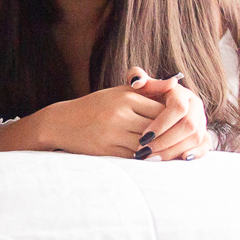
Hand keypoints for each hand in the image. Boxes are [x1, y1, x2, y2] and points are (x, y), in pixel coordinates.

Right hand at [40, 84, 165, 156]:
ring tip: (164, 150)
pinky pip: (134, 156)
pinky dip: (143, 157)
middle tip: (177, 141)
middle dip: (168, 136)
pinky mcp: (106, 149)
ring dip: (157, 149)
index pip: (162, 111)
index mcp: (126, 98)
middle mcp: (119, 114)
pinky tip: (146, 156)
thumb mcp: (119, 92)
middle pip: (157, 129)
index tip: (175, 124)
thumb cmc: (96, 106)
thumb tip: (175, 83)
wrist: (63, 122)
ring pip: (148, 145)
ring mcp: (112, 133)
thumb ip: (148, 88)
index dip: (172, 119)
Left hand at [127, 67, 211, 159]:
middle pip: (188, 125)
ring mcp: (202, 121)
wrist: (152, 107)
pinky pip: (205, 145)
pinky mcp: (204, 134)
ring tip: (153, 158)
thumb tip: (137, 81)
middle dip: (167, 140)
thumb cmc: (143, 96)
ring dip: (174, 150)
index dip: (162, 123)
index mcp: (182, 93)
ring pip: (195, 138)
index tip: (144, 136)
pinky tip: (179, 159)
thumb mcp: (139, 86)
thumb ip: (136, 77)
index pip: (177, 108)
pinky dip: (194, 153)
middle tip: (146, 150)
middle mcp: (195, 106)